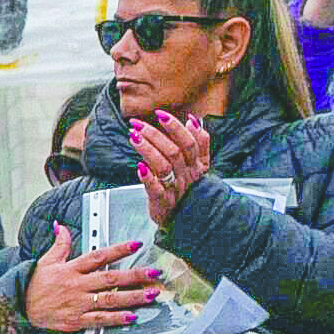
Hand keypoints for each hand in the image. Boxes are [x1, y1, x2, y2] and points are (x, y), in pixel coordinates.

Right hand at [23, 224, 155, 333]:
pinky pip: (100, 319)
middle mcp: (77, 285)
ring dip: (132, 297)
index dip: (118, 250)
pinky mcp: (76, 320)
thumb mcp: (46, 261)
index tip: (137, 245)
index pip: (98, 256)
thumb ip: (60, 244)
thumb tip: (62, 226)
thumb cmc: (36, 284)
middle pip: (110, 279)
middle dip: (134, 276)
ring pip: (110, 299)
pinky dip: (116, 319)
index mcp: (71, 269)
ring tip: (151, 294)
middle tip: (154, 274)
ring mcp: (78, 303)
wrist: (20, 307)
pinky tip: (132, 317)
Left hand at [133, 110, 213, 225]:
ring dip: (148, 150)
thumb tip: (193, 120)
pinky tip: (139, 168)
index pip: (190, 143)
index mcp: (196, 165)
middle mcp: (187, 175)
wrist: (186, 219)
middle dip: (155, 135)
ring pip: (163, 166)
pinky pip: (156, 190)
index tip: (160, 114)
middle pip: (174, 152)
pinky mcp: (163, 202)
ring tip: (133, 136)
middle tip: (137, 124)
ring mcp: (175, 189)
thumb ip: (200, 143)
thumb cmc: (188, 187)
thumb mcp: (199, 166)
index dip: (176, 127)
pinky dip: (148, 178)